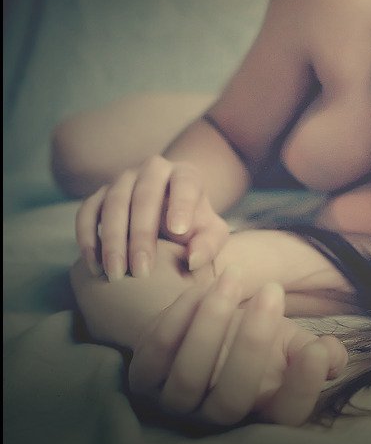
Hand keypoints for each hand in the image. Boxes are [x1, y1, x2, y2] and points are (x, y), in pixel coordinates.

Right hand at [75, 155, 230, 279]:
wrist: (170, 212)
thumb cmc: (194, 224)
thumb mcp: (211, 232)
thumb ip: (209, 244)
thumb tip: (193, 260)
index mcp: (185, 175)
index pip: (185, 184)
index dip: (181, 204)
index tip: (178, 231)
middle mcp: (152, 170)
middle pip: (144, 196)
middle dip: (141, 235)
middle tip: (142, 271)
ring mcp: (123, 180)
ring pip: (113, 204)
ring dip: (112, 240)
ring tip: (116, 273)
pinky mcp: (100, 194)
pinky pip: (87, 212)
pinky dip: (87, 238)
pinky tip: (95, 265)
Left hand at [128, 266, 348, 426]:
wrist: (201, 329)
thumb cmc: (252, 339)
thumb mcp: (291, 343)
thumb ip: (317, 352)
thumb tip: (333, 356)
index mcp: (261, 413)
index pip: (287, 416)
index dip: (303, 387)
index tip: (318, 349)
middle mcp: (215, 420)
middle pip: (232, 399)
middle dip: (253, 343)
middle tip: (273, 292)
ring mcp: (174, 405)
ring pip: (188, 377)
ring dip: (212, 322)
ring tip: (234, 277)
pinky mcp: (142, 380)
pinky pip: (157, 352)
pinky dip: (179, 316)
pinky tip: (203, 285)